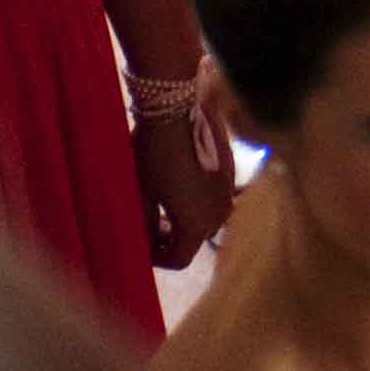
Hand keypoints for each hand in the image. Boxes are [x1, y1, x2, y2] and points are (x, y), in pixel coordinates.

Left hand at [133, 105, 234, 268]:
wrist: (178, 111)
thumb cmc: (154, 156)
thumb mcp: (141, 195)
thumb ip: (143, 227)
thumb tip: (141, 243)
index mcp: (196, 226)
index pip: (178, 260)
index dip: (155, 258)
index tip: (138, 246)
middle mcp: (219, 215)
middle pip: (193, 240)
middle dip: (169, 238)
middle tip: (146, 225)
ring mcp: (229, 192)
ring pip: (204, 219)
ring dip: (182, 218)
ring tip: (160, 203)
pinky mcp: (231, 172)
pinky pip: (212, 198)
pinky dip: (195, 199)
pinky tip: (178, 182)